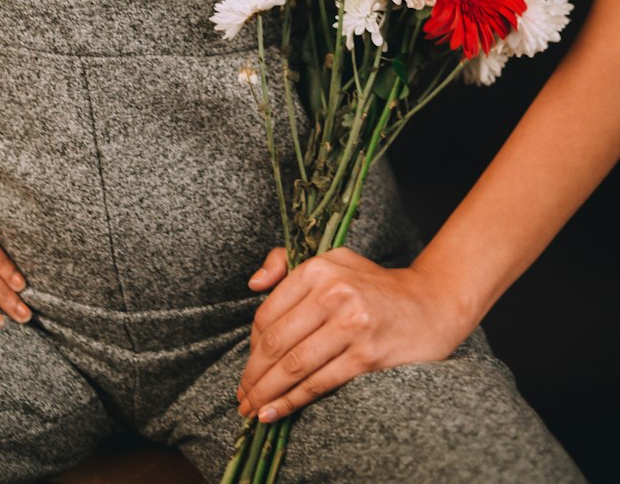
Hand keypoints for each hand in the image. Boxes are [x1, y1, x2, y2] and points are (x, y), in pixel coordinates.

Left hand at [236, 246, 467, 423]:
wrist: (431, 304)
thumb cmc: (374, 285)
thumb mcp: (333, 260)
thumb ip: (287, 264)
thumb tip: (254, 284)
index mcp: (318, 269)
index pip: (269, 313)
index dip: (251, 346)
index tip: (246, 367)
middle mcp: (333, 293)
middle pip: (277, 342)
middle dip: (253, 375)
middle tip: (240, 396)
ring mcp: (351, 325)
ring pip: (294, 365)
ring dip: (267, 392)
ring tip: (252, 409)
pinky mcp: (367, 355)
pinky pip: (319, 382)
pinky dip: (293, 401)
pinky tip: (276, 412)